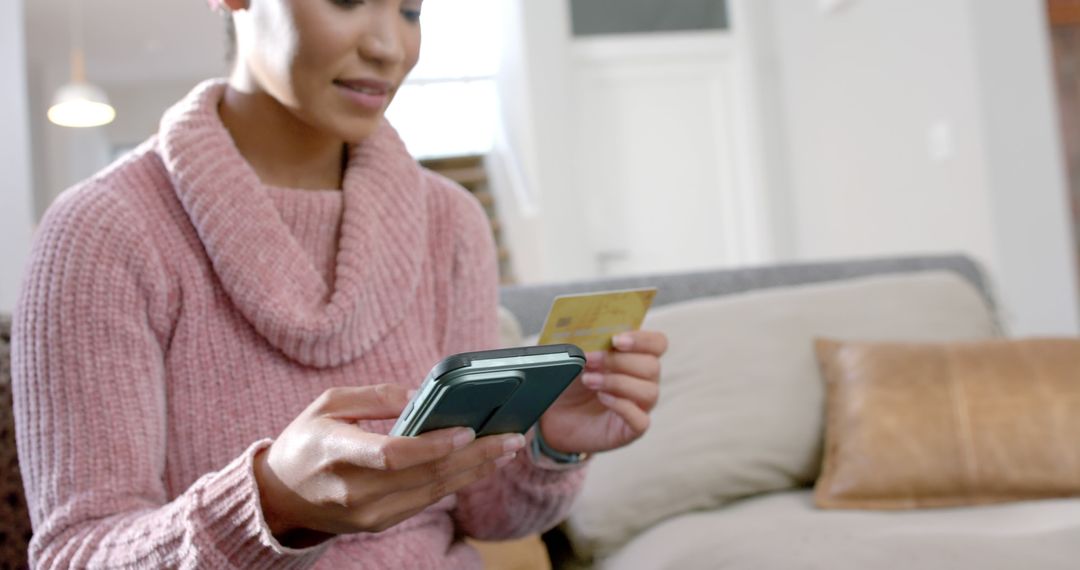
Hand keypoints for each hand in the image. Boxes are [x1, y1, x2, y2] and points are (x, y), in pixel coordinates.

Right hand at [253, 385, 525, 544]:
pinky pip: (425, 502)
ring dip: (474, 471)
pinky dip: (456, 482)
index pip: (391, 455)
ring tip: (506, 450)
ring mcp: (367, 514)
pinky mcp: (378, 524)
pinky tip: (479, 466)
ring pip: (432, 492)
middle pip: (424, 475)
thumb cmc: (305, 441)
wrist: (280, 497)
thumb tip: (422, 396)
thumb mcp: (328, 404)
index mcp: (335, 453)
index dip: (432, 445)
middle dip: (474, 456)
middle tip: (511, 437)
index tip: (466, 431)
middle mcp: (353, 490)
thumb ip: (375, 397)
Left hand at [539, 330, 667, 454]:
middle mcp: (644, 381)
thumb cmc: (569, 382)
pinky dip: (621, 406)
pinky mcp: (632, 429)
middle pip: (652, 366)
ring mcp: (640, 406)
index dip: (642, 340)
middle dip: (619, 361)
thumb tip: (588, 334)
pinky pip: (641, 419)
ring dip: (617, 382)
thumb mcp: (575, 358)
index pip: (657, 344)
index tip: (616, 340)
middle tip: (590, 360)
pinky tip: (601, 398)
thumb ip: (587, 343)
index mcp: (636, 357)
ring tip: (589, 380)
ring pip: (649, 391)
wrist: (553, 415)